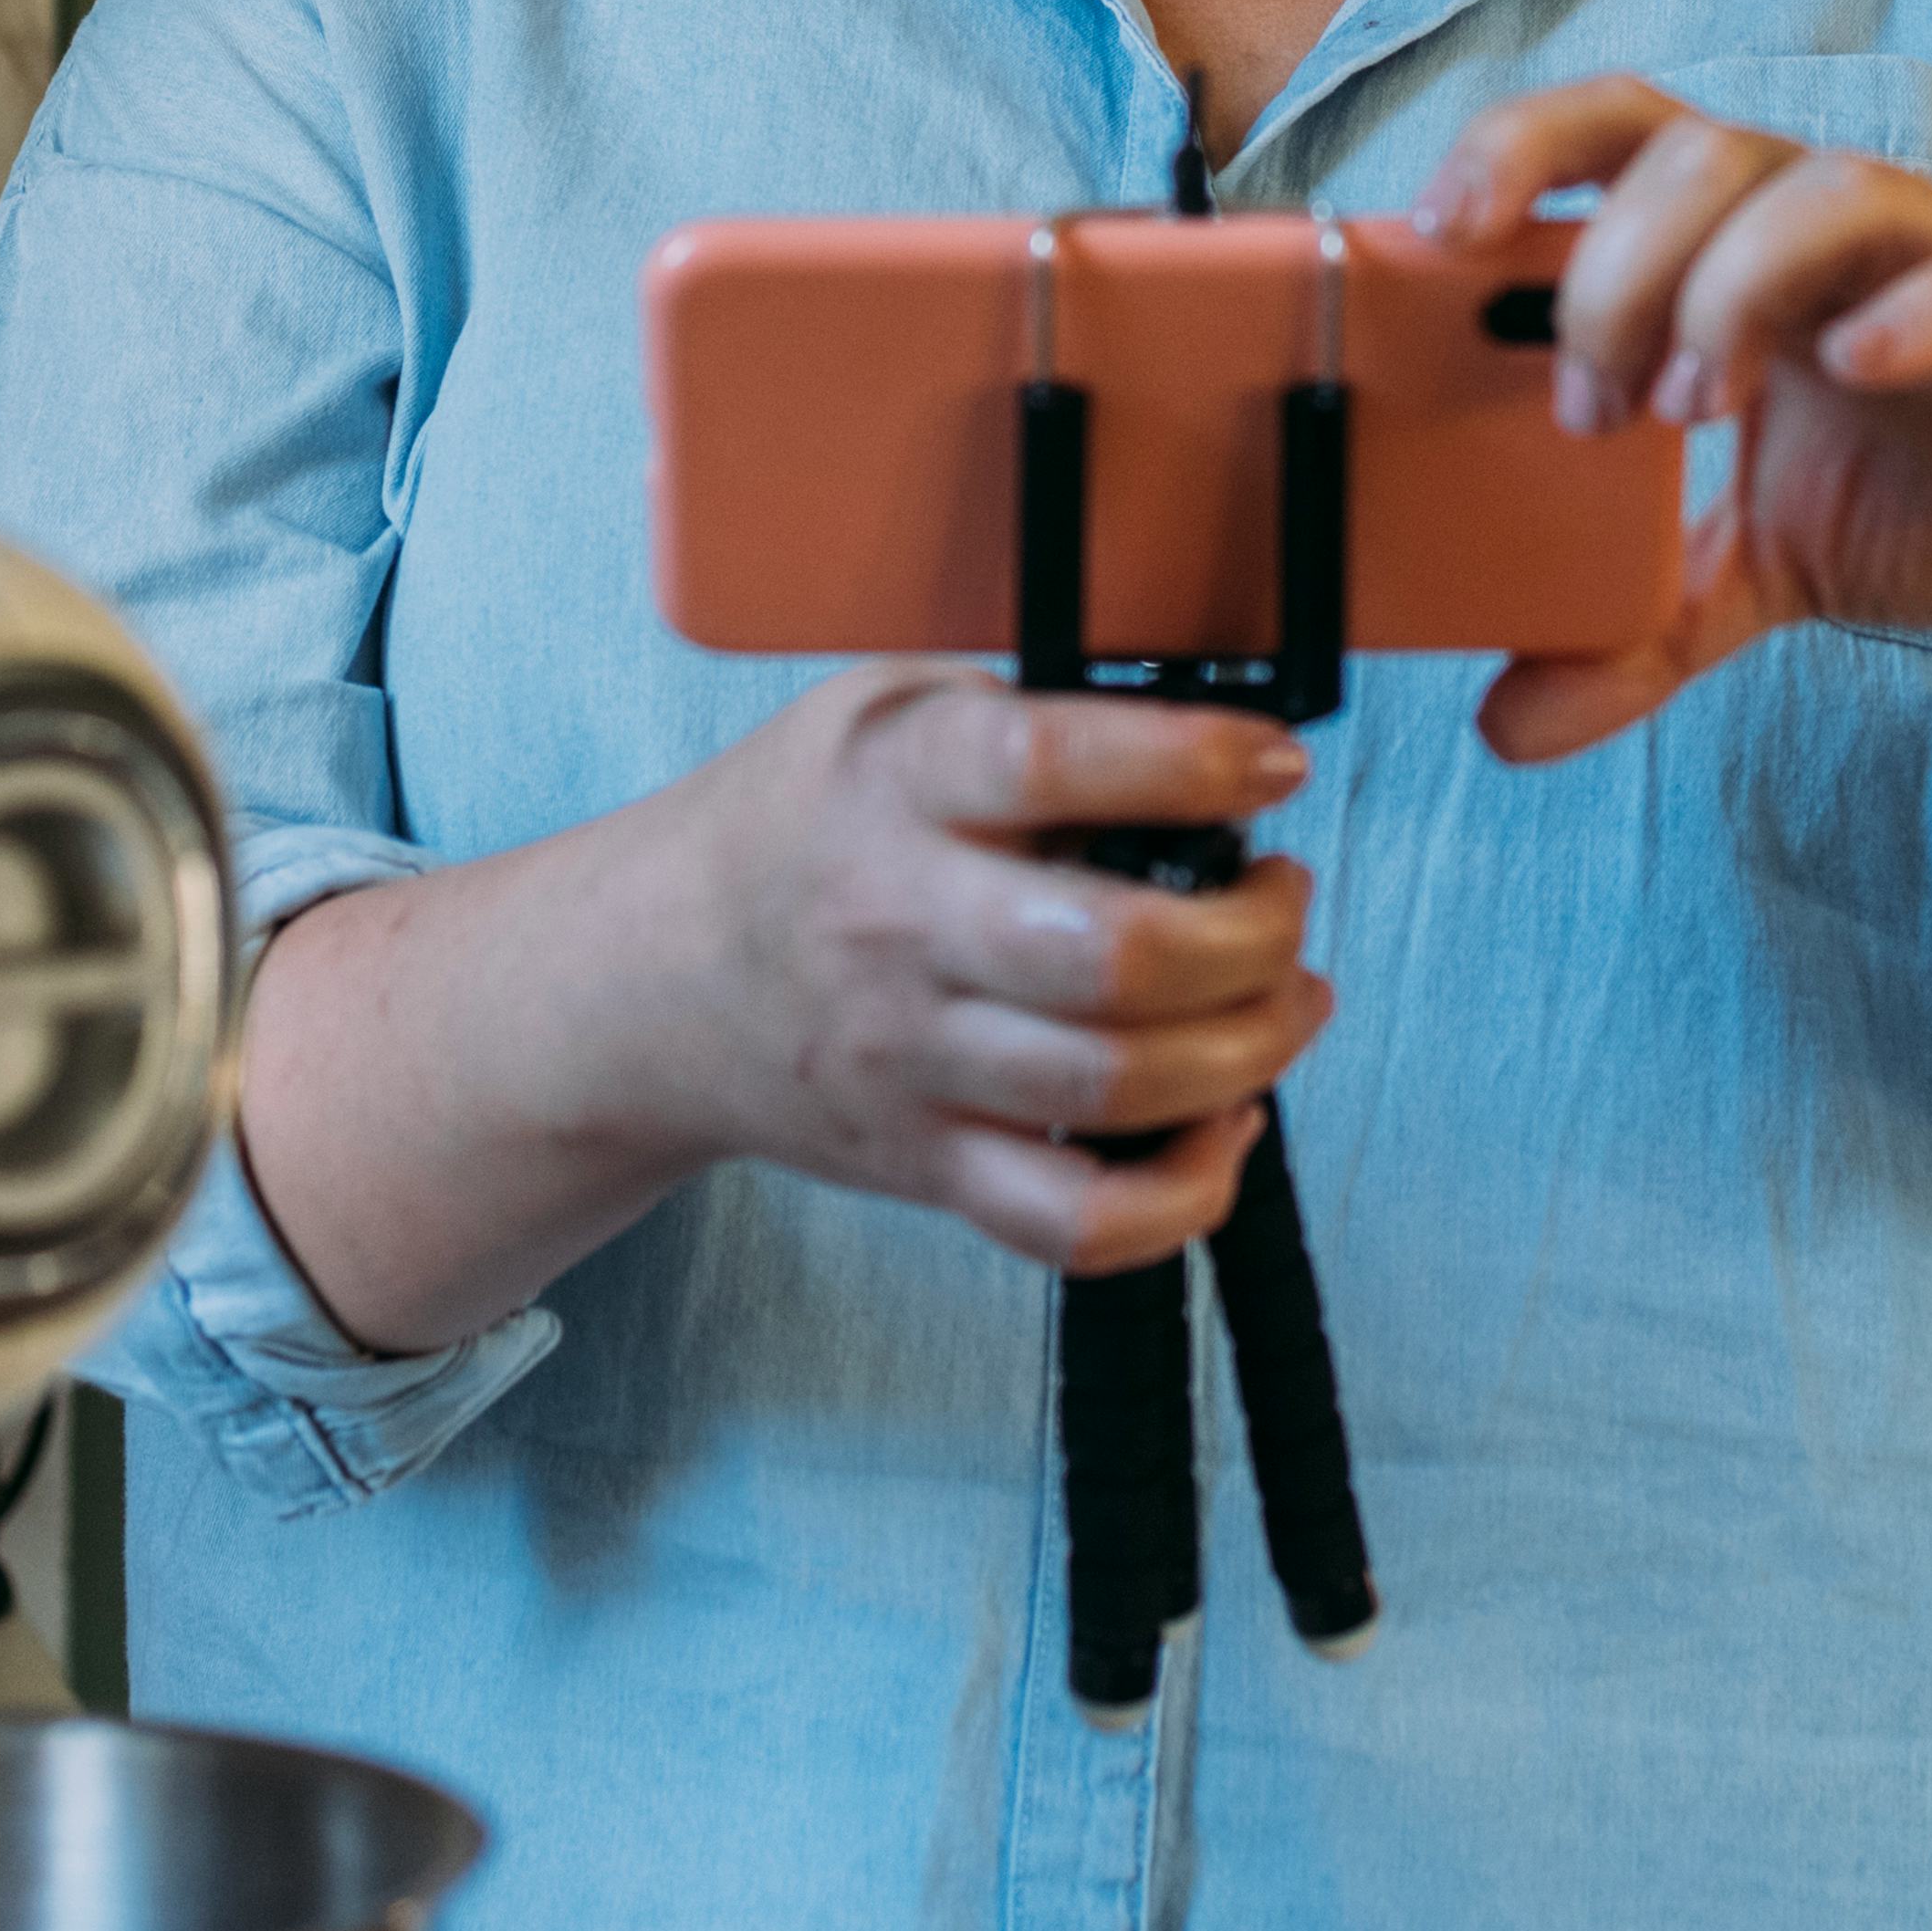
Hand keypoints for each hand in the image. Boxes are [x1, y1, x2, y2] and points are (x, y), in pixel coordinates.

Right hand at [601, 660, 1331, 1275]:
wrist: (650, 977)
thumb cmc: (798, 826)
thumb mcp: (882, 708)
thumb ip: (1023, 710)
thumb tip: (1205, 748)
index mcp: (897, 788)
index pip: (1049, 768)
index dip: (1191, 763)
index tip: (1270, 762)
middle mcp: (900, 928)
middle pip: (1114, 959)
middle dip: (1250, 935)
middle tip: (1280, 898)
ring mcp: (911, 1062)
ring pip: (1118, 1089)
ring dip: (1251, 1049)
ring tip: (1281, 995)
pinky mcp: (926, 1164)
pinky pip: (1076, 1222)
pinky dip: (1184, 1193)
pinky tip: (1221, 1123)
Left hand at [1414, 77, 1931, 765]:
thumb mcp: (1774, 573)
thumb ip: (1643, 629)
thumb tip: (1504, 723)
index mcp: (1758, 259)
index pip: (1619, 139)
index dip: (1516, 151)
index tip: (1427, 243)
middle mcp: (1846, 234)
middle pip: (1697, 145)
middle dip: (1608, 264)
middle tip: (1586, 410)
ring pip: (1826, 186)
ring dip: (1730, 282)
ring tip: (1694, 411)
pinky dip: (1920, 308)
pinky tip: (1859, 364)